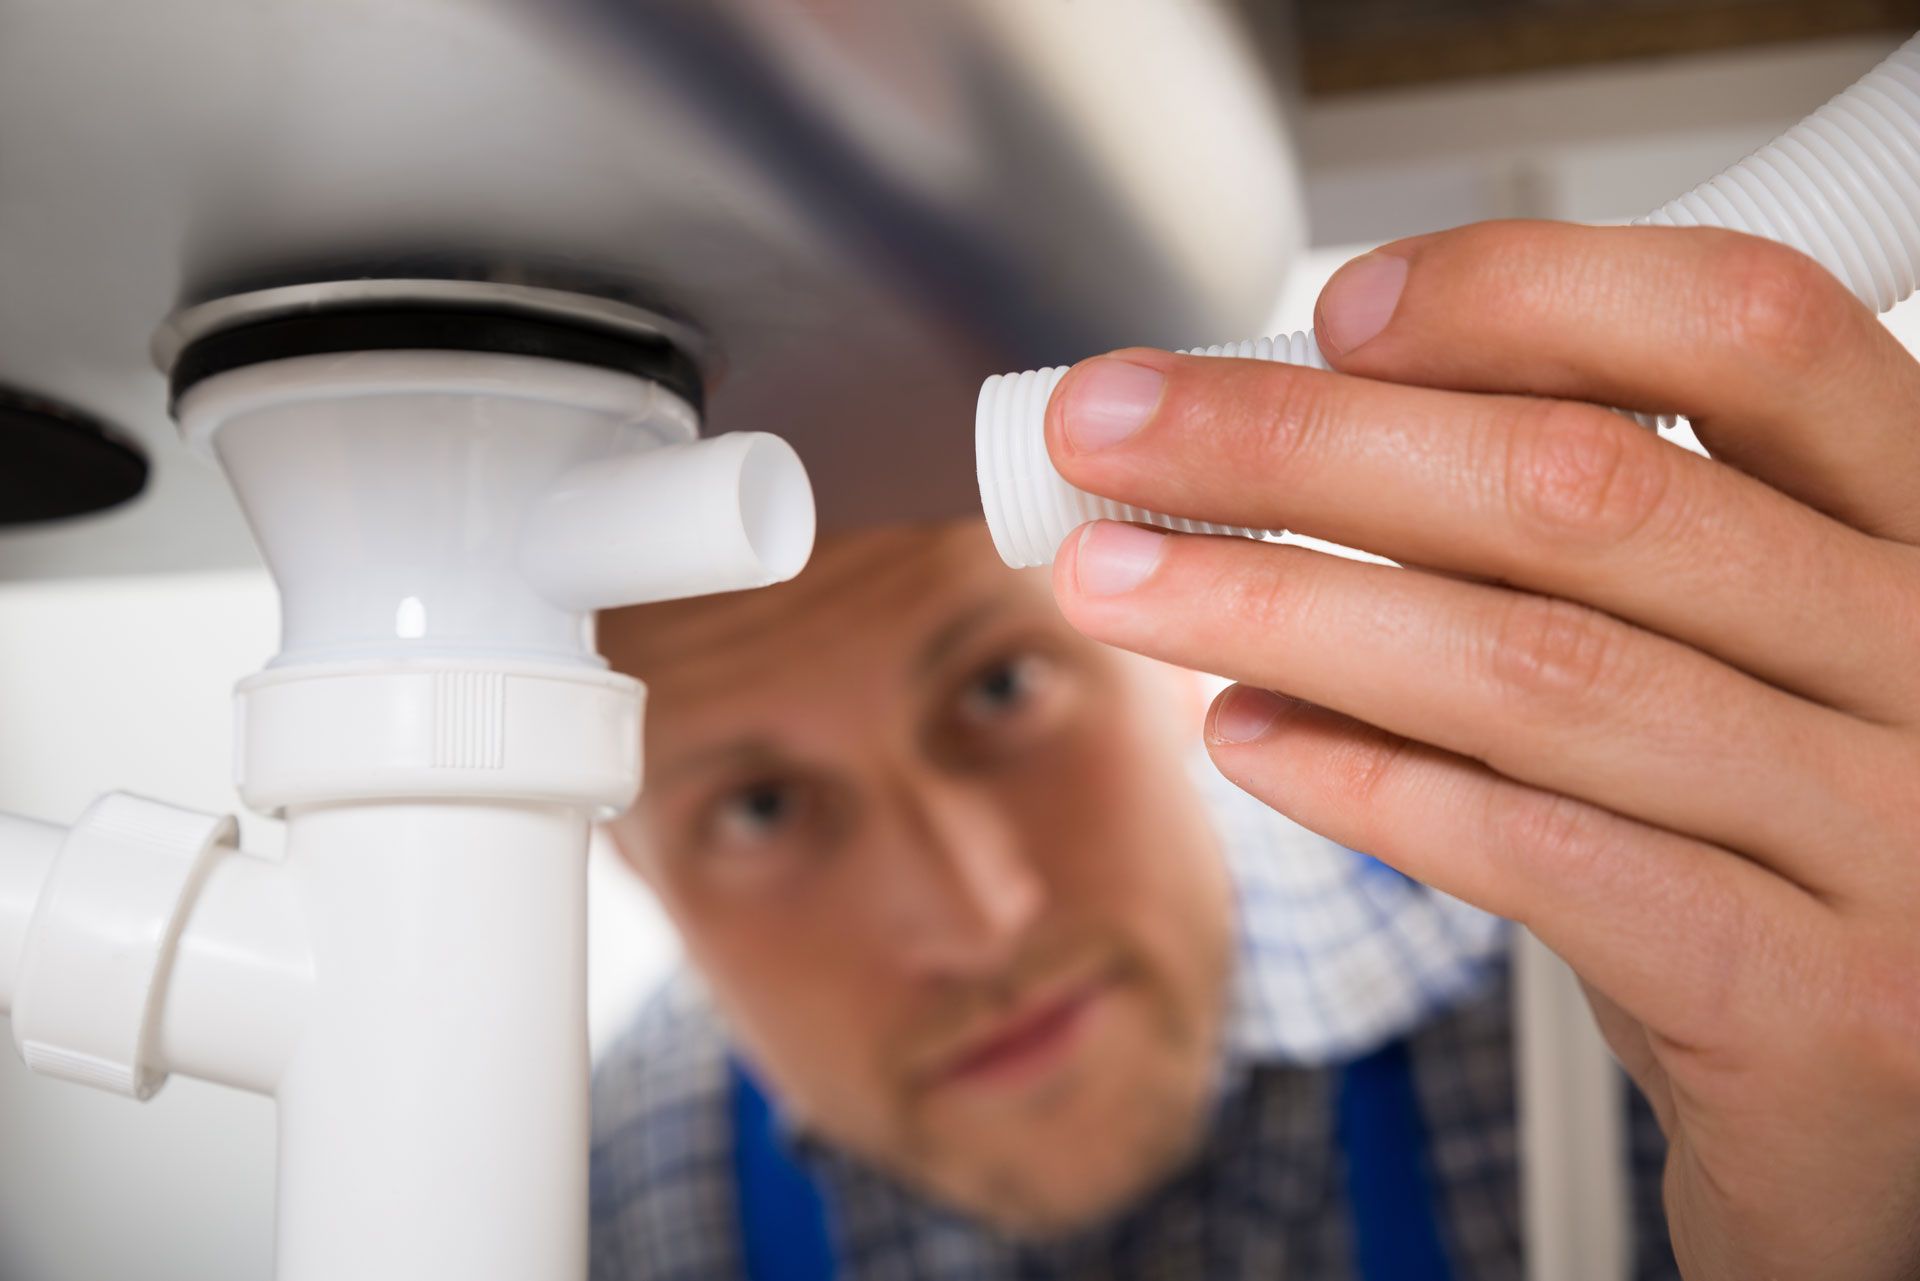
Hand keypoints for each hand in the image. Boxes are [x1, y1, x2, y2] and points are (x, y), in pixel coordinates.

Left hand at [1042, 221, 1919, 1279]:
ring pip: (1529, 670)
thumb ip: (1576, 538)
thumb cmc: (1771, 844)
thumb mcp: (1720, 648)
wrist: (1894, 1112)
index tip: (1332, 312)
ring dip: (1279, 610)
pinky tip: (1243, 738)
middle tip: (1111, 432)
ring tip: (1122, 583)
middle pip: (1580, 491)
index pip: (1742, 330)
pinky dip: (1362, 781)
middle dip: (1299, 445)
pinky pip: (1536, 855)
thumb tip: (1298, 426)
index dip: (1521, 294)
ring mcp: (1894, 838)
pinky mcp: (1814, 1005)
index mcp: (1918, 520)